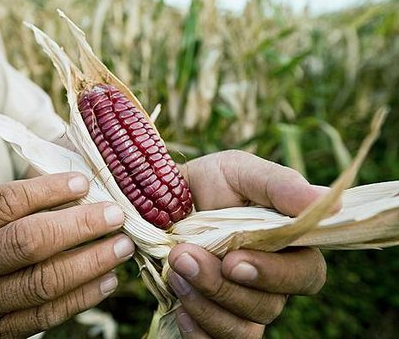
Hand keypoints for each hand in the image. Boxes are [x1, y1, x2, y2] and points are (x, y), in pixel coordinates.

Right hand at [0, 173, 133, 337]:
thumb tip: (58, 181)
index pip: (2, 204)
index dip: (48, 190)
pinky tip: (106, 281)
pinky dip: (79, 299)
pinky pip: (43, 319)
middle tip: (115, 215)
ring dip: (90, 264)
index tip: (84, 181)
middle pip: (27, 245)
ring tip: (121, 247)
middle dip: (79, 227)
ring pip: (41, 285)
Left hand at [169, 150, 328, 337]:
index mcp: (288, 247)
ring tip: (174, 269)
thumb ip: (280, 185)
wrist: (162, 200)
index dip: (276, 275)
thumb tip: (330, 203)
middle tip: (185, 257)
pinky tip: (179, 306)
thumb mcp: (240, 171)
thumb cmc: (209, 183)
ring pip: (241, 329)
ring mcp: (240, 303)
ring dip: (205, 303)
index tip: (235, 261)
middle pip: (268, 307)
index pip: (307, 275)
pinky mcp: (211, 318)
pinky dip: (197, 331)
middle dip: (225, 288)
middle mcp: (269, 282)